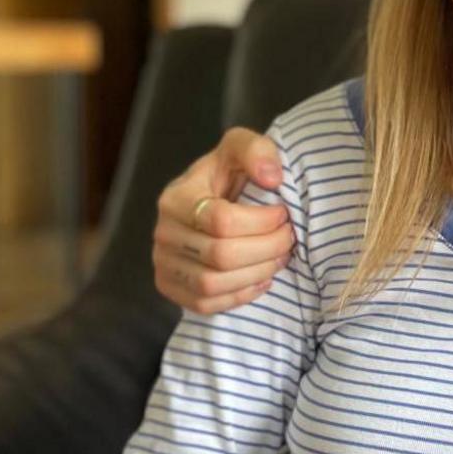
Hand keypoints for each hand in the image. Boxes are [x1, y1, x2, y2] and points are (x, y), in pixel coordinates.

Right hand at [153, 127, 294, 313]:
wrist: (208, 200)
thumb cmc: (228, 175)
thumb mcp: (240, 149)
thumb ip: (256, 150)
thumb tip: (271, 178)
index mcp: (177, 197)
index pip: (221, 221)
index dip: (261, 222)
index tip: (283, 214)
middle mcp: (163, 232)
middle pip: (220, 255)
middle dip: (266, 249)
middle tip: (288, 239)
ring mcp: (163, 263)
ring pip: (212, 284)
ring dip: (257, 274)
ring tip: (278, 258)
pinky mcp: (170, 287)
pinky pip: (205, 304)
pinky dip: (240, 296)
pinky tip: (261, 279)